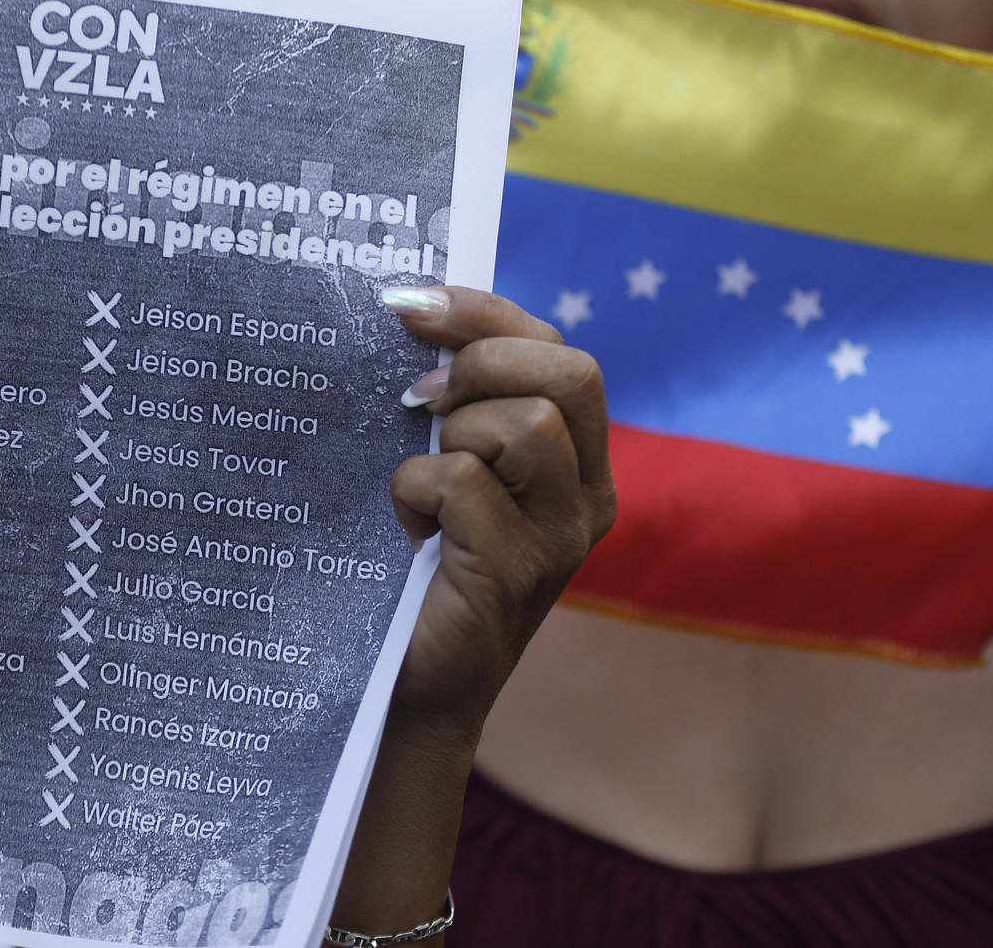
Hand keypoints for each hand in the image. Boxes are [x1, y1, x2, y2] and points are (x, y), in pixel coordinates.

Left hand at [325, 287, 615, 934]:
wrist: (407, 688)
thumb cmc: (416, 568)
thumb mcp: (445, 470)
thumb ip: (453, 406)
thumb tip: (406, 308)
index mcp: (575, 460)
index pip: (559, 350)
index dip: (485, 312)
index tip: (408, 304)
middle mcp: (586, 497)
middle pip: (570, 371)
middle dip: (481, 361)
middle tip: (416, 399)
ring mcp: (560, 539)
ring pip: (529, 425)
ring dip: (454, 434)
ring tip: (422, 478)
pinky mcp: (518, 575)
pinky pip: (465, 484)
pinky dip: (415, 491)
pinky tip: (407, 530)